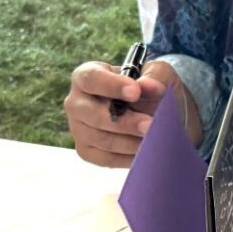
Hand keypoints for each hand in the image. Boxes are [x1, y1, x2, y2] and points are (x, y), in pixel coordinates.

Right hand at [63, 59, 177, 166]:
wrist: (151, 108)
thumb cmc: (148, 86)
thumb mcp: (156, 73)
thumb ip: (154, 76)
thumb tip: (147, 85)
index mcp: (86, 75)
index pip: (91, 79)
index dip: (112, 86)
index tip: (135, 92)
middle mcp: (76, 102)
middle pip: (92, 114)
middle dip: (124, 121)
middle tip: (150, 124)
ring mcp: (78, 128)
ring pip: (100, 139)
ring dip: (129, 141)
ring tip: (154, 138)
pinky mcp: (86, 151)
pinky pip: (105, 158)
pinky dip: (127, 156)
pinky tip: (146, 151)